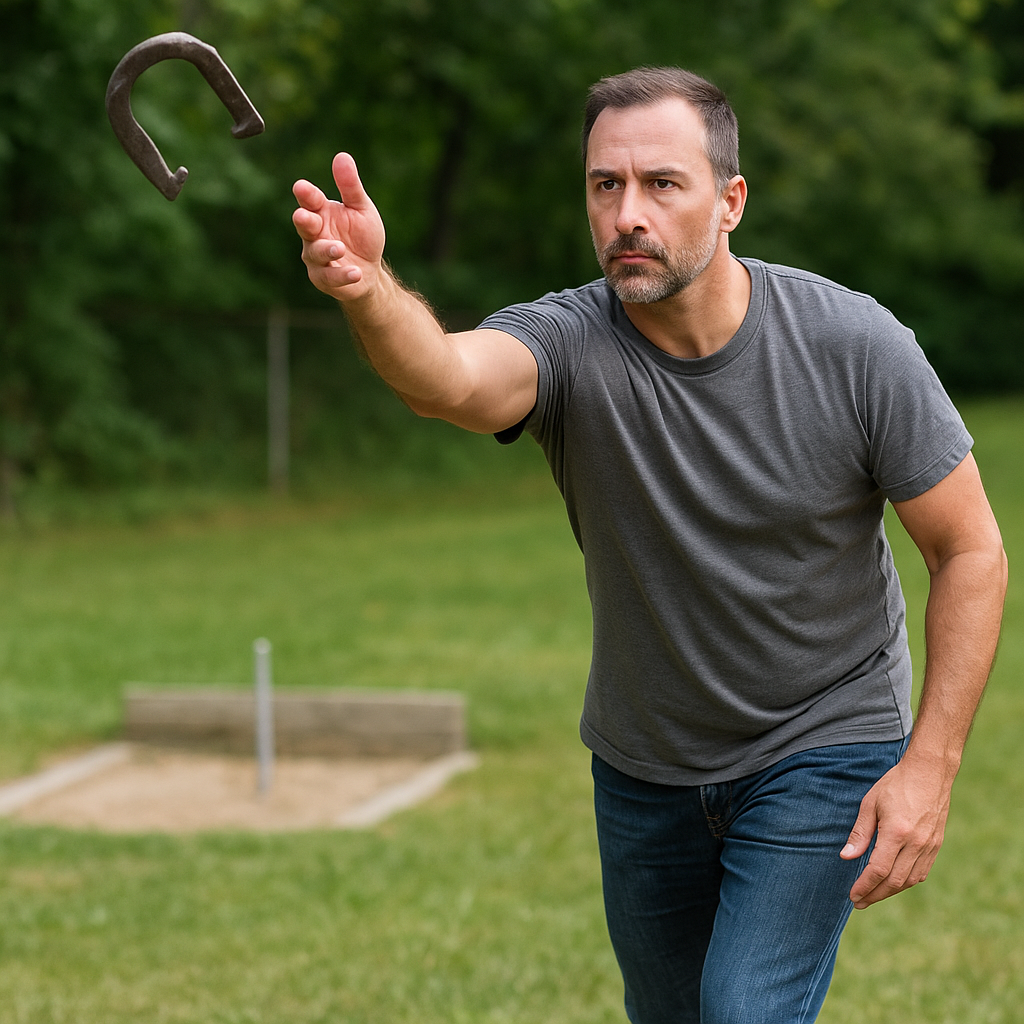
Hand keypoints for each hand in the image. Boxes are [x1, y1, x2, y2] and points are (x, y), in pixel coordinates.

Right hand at [292, 152, 385, 302]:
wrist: (370, 271)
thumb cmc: (362, 237)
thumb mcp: (361, 209)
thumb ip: (350, 186)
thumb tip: (342, 156)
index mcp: (321, 212)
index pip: (309, 200)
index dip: (306, 194)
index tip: (302, 188)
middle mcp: (314, 234)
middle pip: (304, 225)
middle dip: (304, 220)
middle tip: (304, 216)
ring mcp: (316, 257)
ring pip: (315, 252)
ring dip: (326, 250)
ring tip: (339, 247)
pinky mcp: (323, 278)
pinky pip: (330, 277)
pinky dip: (342, 274)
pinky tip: (355, 272)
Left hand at [840, 753, 953, 908]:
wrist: (929, 772)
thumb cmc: (896, 784)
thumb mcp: (871, 803)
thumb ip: (860, 832)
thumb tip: (846, 856)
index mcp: (897, 832)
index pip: (878, 870)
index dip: (864, 886)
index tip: (853, 895)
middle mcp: (916, 844)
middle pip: (894, 881)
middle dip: (875, 894)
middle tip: (859, 902)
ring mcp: (930, 846)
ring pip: (910, 880)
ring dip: (890, 891)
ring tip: (873, 895)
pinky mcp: (937, 845)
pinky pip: (921, 872)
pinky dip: (906, 882)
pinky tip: (893, 883)